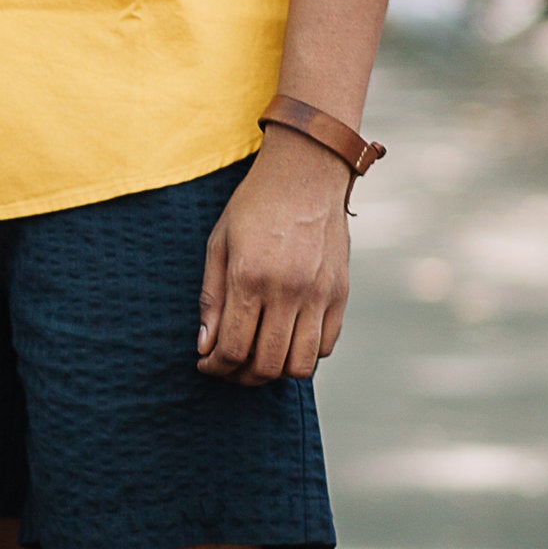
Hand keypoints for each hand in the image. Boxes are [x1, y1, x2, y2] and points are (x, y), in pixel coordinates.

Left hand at [196, 130, 350, 385]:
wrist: (306, 172)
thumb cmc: (254, 206)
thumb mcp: (219, 244)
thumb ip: (212, 298)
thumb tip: (206, 346)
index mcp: (251, 277)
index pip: (234, 348)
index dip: (216, 367)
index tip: (206, 363)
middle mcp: (288, 290)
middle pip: (267, 365)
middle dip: (241, 376)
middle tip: (229, 366)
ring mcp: (319, 293)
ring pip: (300, 365)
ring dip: (275, 371)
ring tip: (258, 357)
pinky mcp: (341, 293)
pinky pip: (325, 345)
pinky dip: (304, 353)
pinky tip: (286, 338)